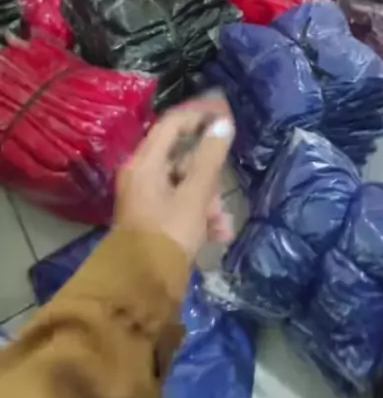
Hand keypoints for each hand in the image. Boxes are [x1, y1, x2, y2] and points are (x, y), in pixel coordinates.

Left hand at [116, 93, 234, 260]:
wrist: (141, 287)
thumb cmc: (168, 235)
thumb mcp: (195, 195)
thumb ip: (210, 158)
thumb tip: (223, 123)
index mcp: (145, 163)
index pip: (172, 124)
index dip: (200, 114)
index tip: (226, 110)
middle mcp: (142, 174)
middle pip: (183, 158)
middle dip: (209, 176)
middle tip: (223, 193)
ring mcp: (146, 197)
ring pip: (186, 184)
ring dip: (209, 201)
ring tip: (222, 225)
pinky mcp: (153, 218)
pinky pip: (181, 203)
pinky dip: (200, 215)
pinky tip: (217, 234)